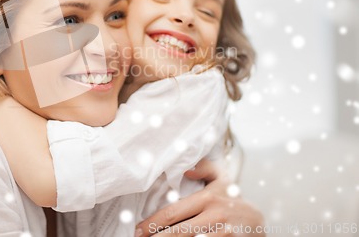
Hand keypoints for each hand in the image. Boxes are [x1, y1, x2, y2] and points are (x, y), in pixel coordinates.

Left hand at [136, 159, 265, 236]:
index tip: (138, 229)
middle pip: (178, 232)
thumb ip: (204, 168)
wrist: (259, 223)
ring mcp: (222, 233)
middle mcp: (214, 216)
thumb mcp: (222, 178)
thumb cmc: (233, 199)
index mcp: (207, 198)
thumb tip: (185, 170)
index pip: (173, 213)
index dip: (152, 223)